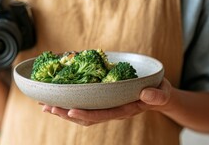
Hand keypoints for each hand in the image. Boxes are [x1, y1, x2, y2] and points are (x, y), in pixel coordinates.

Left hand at [41, 78, 172, 125]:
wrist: (157, 94)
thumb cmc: (159, 92)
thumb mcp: (163, 93)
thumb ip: (157, 96)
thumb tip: (147, 94)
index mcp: (124, 110)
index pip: (102, 115)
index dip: (86, 114)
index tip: (70, 109)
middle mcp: (111, 110)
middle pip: (86, 117)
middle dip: (66, 113)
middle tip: (48, 107)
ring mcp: (106, 106)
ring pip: (81, 112)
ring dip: (63, 109)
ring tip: (45, 105)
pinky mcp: (102, 100)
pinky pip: (84, 103)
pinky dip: (69, 100)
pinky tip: (57, 96)